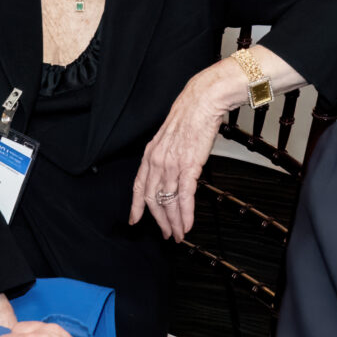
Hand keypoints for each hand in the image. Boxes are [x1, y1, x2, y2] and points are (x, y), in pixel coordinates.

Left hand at [130, 60, 240, 237]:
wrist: (202, 102)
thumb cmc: (190, 116)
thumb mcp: (169, 137)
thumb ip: (167, 155)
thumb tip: (171, 171)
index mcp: (151, 154)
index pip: (139, 186)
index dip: (136, 206)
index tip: (135, 220)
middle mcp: (157, 162)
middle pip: (153, 199)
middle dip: (159, 221)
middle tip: (166, 234)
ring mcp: (172, 165)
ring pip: (169, 202)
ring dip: (174, 222)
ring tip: (178, 234)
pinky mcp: (189, 166)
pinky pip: (185, 196)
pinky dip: (186, 214)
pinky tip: (187, 225)